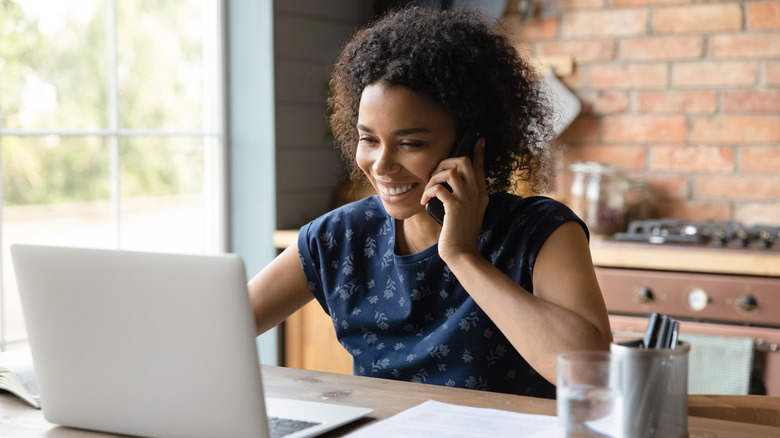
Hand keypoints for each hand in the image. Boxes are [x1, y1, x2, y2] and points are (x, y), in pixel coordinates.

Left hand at [421, 138, 488, 261]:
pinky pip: (439, 188)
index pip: (480, 167)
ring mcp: (466, 200)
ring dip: (434, 177)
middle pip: (464, 161)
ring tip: (428, 189)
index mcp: (481, 194)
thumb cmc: (461, 235)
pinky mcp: (455, 207)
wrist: (462, 253)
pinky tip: (424, 200)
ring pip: (451, 171)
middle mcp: (476, 193)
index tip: (478, 139)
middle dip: (445, 162)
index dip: (478, 152)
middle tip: (434, 175)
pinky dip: (429, 191)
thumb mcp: (468, 213)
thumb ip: (465, 199)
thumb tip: (449, 187)